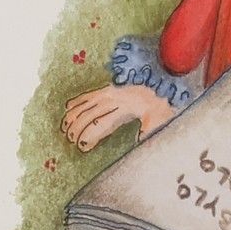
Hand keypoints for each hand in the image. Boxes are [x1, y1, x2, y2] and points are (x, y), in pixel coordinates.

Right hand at [60, 83, 174, 150]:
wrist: (166, 83)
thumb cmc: (162, 105)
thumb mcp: (160, 119)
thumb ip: (148, 131)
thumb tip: (137, 142)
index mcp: (126, 106)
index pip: (102, 122)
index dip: (89, 135)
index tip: (82, 147)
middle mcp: (115, 97)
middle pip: (90, 114)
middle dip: (77, 129)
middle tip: (70, 142)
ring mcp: (111, 91)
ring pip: (86, 104)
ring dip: (73, 116)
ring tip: (64, 130)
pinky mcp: (110, 87)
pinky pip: (89, 94)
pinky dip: (76, 101)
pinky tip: (67, 109)